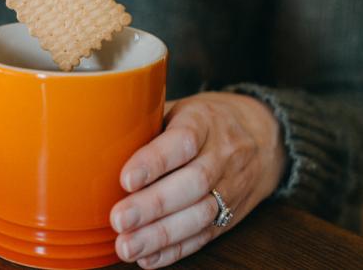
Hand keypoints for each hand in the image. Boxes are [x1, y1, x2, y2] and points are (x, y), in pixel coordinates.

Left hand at [109, 92, 286, 267]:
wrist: (265, 138)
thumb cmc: (207, 121)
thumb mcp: (182, 108)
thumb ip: (148, 122)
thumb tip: (97, 137)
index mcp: (204, 121)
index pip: (182, 141)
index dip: (154, 162)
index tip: (126, 179)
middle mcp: (222, 155)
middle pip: (191, 183)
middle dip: (153, 205)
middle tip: (119, 220)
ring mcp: (230, 188)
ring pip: (199, 214)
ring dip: (160, 235)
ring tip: (127, 246)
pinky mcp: (231, 215)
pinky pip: (205, 235)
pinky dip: (175, 250)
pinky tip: (148, 258)